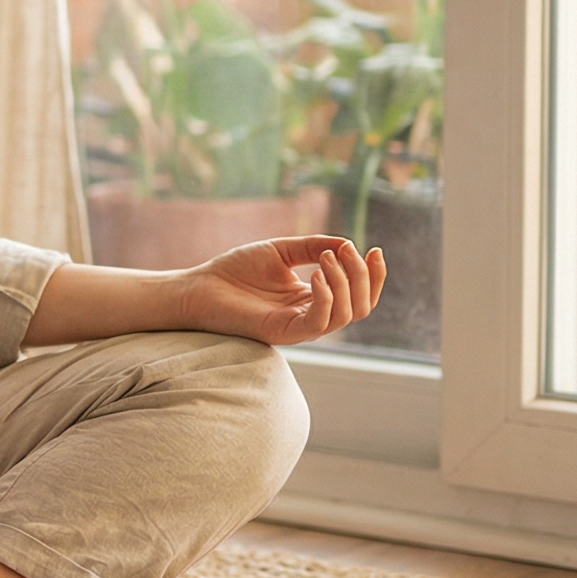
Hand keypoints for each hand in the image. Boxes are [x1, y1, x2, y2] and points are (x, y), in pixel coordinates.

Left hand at [178, 236, 385, 346]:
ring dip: (345, 283)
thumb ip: (315, 247)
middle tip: (350, 251)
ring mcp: (299, 326)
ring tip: (326, 259)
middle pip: (361, 307)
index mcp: (315, 297)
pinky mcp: (283, 332)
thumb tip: (348, 245)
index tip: (374, 249)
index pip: (359, 295)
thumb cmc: (236, 269)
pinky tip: (315, 276)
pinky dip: (326, 298)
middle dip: (365, 277)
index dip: (374, 275)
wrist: (201, 285)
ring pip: (346, 315)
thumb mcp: (283, 250)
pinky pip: (318, 324)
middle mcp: (312, 315)